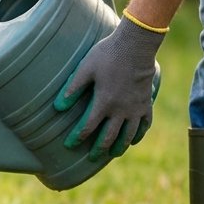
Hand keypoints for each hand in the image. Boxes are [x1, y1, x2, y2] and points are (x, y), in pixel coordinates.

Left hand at [54, 14, 163, 160]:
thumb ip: (72, 89)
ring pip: (128, 135)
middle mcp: (121, 110)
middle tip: (91, 157)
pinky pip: (145, 125)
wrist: (135, 46)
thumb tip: (57, 107)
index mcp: (104, 102)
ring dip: (119, 146)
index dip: (77, 137)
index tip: (69, 145)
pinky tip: (134, 140)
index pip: (88, 127)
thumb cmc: (107, 55)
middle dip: (98, 148)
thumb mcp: (85, 69)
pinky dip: (139, 135)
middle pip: (109, 136)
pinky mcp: (147, 103)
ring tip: (112, 154)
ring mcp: (136, 108)